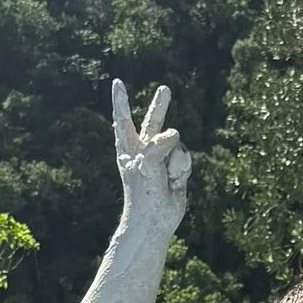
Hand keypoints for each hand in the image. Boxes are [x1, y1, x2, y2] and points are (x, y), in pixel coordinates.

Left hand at [113, 80, 191, 240]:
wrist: (154, 220)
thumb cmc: (143, 193)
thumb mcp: (148, 164)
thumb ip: (159, 144)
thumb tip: (175, 134)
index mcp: (129, 147)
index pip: (123, 119)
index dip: (121, 100)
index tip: (117, 82)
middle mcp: (145, 150)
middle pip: (154, 122)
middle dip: (159, 106)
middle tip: (165, 90)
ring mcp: (162, 159)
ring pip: (177, 145)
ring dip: (174, 163)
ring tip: (165, 180)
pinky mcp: (176, 169)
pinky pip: (185, 159)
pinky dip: (182, 171)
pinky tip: (173, 184)